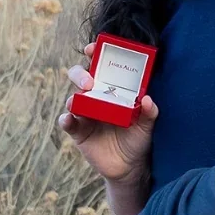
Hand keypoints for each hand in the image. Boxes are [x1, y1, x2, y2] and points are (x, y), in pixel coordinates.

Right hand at [57, 42, 157, 185]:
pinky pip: (67, 122)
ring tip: (79, 100)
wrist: (129, 166)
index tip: (92, 48)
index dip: (94, 54)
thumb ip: (149, 112)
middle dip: (81, 74)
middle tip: (90, 81)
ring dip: (74, 97)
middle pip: (80, 78)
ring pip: (72, 98)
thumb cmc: (138, 138)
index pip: (100, 67)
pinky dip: (65, 119)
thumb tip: (147, 99)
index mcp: (112, 90)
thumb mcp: (147, 125)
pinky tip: (69, 119)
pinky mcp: (78, 131)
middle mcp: (95, 98)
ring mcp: (85, 114)